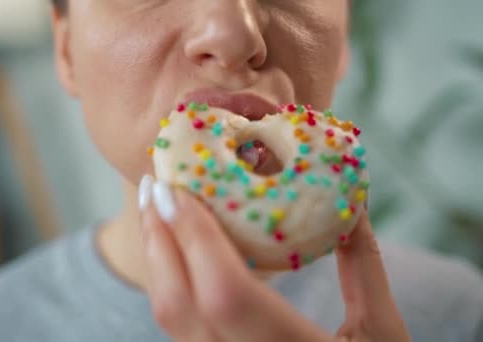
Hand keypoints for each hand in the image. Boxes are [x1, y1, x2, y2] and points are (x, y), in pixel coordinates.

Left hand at [138, 175, 410, 341]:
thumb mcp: (383, 334)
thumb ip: (365, 264)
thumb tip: (351, 201)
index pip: (225, 291)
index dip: (194, 236)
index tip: (176, 187)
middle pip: (178, 303)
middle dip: (159, 239)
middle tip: (155, 185)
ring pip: (170, 318)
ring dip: (158, 259)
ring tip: (158, 211)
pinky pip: (179, 327)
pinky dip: (170, 283)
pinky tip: (176, 252)